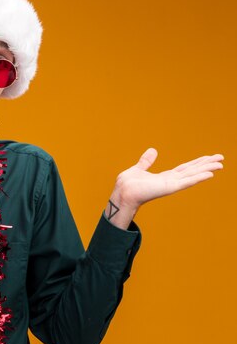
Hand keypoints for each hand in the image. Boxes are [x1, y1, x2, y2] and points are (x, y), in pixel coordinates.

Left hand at [107, 148, 223, 228]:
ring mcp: (171, 185)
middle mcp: (170, 181)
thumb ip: (146, 161)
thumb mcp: (139, 169)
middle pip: (192, 171)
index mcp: (164, 177)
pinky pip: (187, 181)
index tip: (209, 157)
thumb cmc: (128, 184)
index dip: (197, 163)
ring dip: (207, 169)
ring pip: (193, 175)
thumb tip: (153, 150)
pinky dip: (198, 177)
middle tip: (221, 158)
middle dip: (206, 164)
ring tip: (220, 164)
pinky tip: (210, 174)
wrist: (123, 193)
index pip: (184, 169)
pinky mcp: (169, 188)